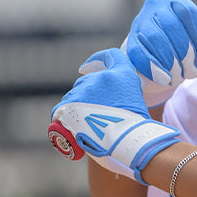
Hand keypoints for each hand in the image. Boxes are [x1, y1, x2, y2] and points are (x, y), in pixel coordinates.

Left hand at [51, 48, 181, 182]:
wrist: (124, 141)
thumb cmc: (135, 126)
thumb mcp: (135, 100)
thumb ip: (122, 90)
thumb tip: (110, 95)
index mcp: (122, 73)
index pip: (111, 55)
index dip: (99, 58)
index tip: (90, 65)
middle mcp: (101, 77)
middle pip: (88, 80)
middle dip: (89, 93)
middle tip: (95, 112)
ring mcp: (83, 90)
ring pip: (75, 95)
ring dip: (78, 105)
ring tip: (86, 124)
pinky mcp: (68, 104)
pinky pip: (61, 109)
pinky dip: (64, 116)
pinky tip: (71, 126)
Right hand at [81, 0, 196, 106]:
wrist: (165, 71)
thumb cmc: (190, 53)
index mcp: (177, 1)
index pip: (188, 12)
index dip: (196, 36)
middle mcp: (156, 6)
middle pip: (170, 24)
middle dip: (183, 52)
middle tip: (191, 72)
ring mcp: (139, 22)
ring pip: (154, 37)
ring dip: (169, 61)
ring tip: (179, 77)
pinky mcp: (129, 41)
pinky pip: (138, 52)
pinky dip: (153, 67)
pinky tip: (165, 78)